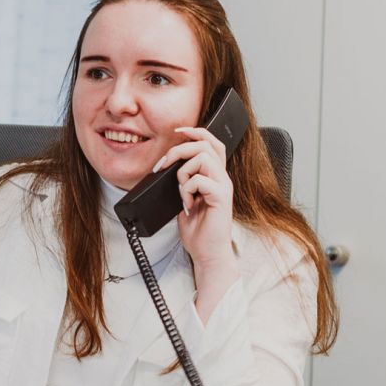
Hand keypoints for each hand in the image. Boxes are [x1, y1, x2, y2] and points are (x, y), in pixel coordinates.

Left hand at [152, 127, 239, 319]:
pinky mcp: (221, 198)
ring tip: (181, 192)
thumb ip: (182, 181)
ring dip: (183, 172)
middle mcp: (222, 178)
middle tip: (162, 166)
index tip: (177, 131)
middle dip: (178, 150)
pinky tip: (187, 204)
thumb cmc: (198, 230)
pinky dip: (186, 190)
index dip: (195, 132)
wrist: (207, 253)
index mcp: (215, 176)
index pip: (211, 142)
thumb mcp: (184, 198)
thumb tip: (166, 166)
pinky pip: (200, 180)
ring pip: (202, 158)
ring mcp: (223, 187)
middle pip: (205, 144)